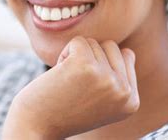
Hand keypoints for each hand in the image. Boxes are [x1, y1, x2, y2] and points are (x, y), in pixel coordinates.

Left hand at [2, 36, 139, 138]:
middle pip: (111, 46)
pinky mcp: (85, 65)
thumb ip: (118, 80)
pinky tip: (59, 75)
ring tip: (67, 83)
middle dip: (90, 58)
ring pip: (93, 42)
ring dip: (75, 58)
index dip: (101, 65)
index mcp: (131, 101)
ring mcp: (107, 78)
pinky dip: (64, 53)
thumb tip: (128, 51)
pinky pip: (78, 40)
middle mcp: (124, 91)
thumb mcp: (103, 102)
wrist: (35, 127)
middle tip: (76, 85)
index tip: (87, 89)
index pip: (126, 56)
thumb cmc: (65, 111)